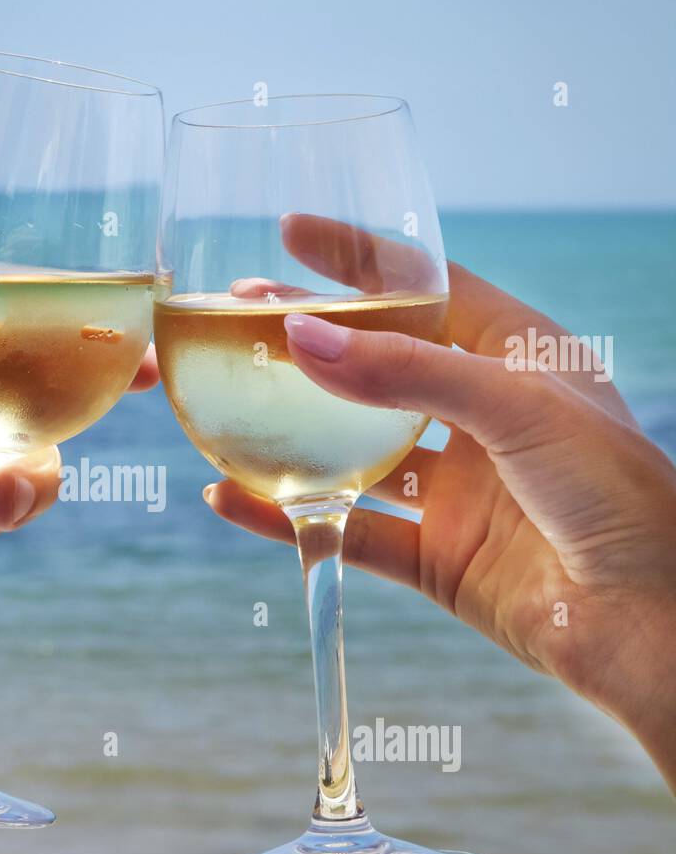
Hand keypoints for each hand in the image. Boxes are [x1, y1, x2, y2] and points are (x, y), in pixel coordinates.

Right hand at [204, 215, 675, 788]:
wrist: (649, 621)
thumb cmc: (617, 493)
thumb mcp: (515, 407)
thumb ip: (406, 373)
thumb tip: (302, 339)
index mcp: (517, 357)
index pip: (424, 288)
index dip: (358, 258)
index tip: (290, 232)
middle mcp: (481, 416)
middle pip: (376, 365)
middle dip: (306, 340)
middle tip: (237, 315)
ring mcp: (457, 488)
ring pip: (352, 449)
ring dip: (288, 428)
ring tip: (220, 400)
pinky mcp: (435, 555)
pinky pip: (346, 529)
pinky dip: (288, 516)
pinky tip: (231, 498)